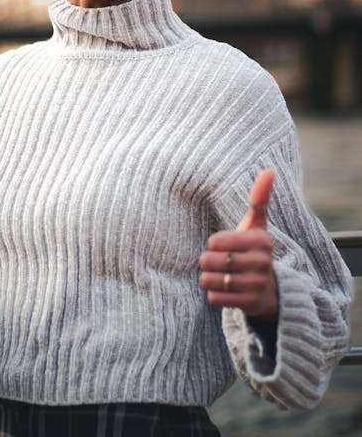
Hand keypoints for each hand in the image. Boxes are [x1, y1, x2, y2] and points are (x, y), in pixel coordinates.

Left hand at [199, 169, 277, 318]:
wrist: (269, 290)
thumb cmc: (254, 250)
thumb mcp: (257, 225)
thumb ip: (259, 199)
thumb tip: (270, 170)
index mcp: (262, 240)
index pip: (216, 241)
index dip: (212, 244)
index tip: (219, 245)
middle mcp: (263, 263)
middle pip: (211, 261)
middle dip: (206, 262)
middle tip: (214, 262)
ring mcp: (258, 286)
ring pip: (211, 280)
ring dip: (208, 278)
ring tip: (217, 276)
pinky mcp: (250, 305)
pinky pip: (215, 298)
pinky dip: (213, 294)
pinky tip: (223, 290)